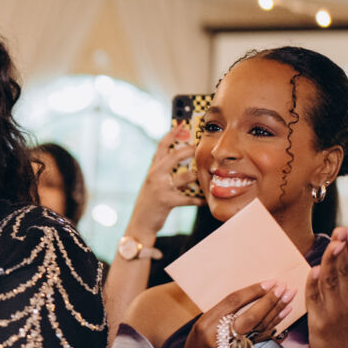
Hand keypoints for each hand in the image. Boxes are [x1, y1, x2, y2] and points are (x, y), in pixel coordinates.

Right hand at [123, 126, 204, 241]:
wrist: (140, 223)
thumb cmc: (150, 203)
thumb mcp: (154, 183)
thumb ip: (165, 173)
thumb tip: (188, 166)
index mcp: (153, 169)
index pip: (161, 146)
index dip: (171, 134)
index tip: (181, 124)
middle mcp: (155, 175)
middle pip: (174, 156)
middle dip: (189, 150)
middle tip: (201, 146)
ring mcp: (160, 187)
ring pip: (186, 177)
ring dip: (199, 177)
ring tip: (208, 175)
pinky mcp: (166, 201)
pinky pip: (188, 198)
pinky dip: (199, 200)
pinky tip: (206, 200)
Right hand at [170, 280, 295, 347]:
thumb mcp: (201, 326)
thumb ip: (221, 313)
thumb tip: (249, 295)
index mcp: (207, 324)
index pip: (233, 302)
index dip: (253, 291)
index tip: (269, 282)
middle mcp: (221, 336)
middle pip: (250, 316)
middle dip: (269, 300)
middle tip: (284, 288)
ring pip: (260, 327)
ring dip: (277, 310)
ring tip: (289, 297)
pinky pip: (263, 337)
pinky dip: (275, 323)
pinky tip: (284, 313)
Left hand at [306, 227, 347, 347]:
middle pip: (344, 270)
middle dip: (342, 249)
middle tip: (341, 231)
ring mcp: (333, 309)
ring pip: (330, 281)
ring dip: (330, 263)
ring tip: (332, 245)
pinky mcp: (318, 319)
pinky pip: (314, 299)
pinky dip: (314, 285)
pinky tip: (314, 270)